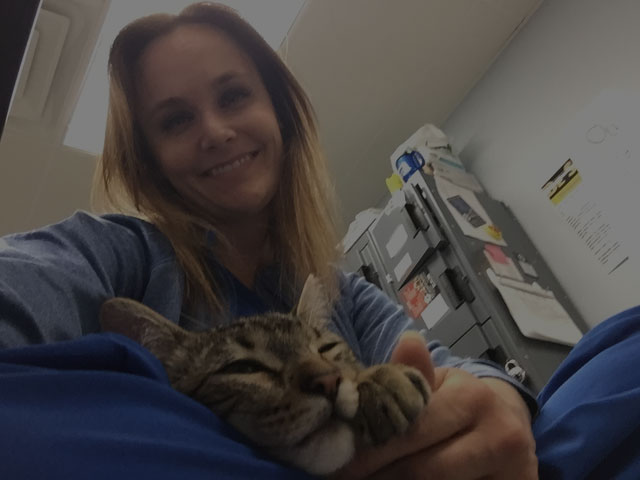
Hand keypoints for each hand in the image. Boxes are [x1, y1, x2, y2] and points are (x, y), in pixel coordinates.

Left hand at [332, 333, 537, 478]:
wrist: (510, 424)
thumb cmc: (461, 402)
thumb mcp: (438, 382)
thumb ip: (412, 374)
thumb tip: (408, 341)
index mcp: (472, 397)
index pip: (409, 430)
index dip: (368, 451)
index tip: (337, 462)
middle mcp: (499, 434)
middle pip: (421, 470)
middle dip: (376, 476)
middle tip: (342, 477)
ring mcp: (512, 470)